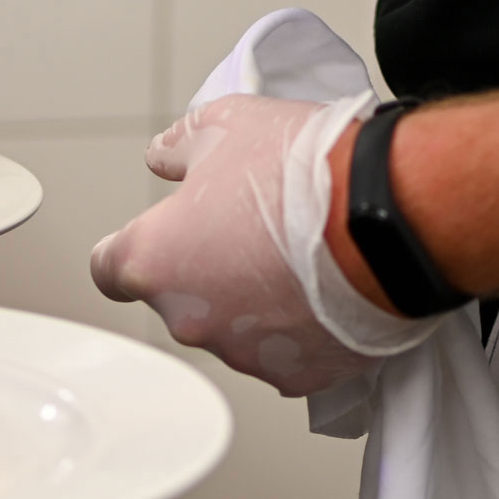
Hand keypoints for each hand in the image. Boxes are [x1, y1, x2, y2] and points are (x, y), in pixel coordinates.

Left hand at [90, 93, 438, 396]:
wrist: (389, 217)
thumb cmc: (304, 171)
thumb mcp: (225, 123)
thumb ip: (179, 146)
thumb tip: (164, 157)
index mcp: (154, 261)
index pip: (109, 268)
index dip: (131, 247)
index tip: (158, 234)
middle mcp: (189, 319)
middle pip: (181, 296)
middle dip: (207, 267)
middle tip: (253, 227)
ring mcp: (245, 353)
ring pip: (235, 327)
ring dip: (255, 300)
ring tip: (301, 253)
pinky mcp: (300, 375)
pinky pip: (287, 352)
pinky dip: (300, 328)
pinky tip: (326, 289)